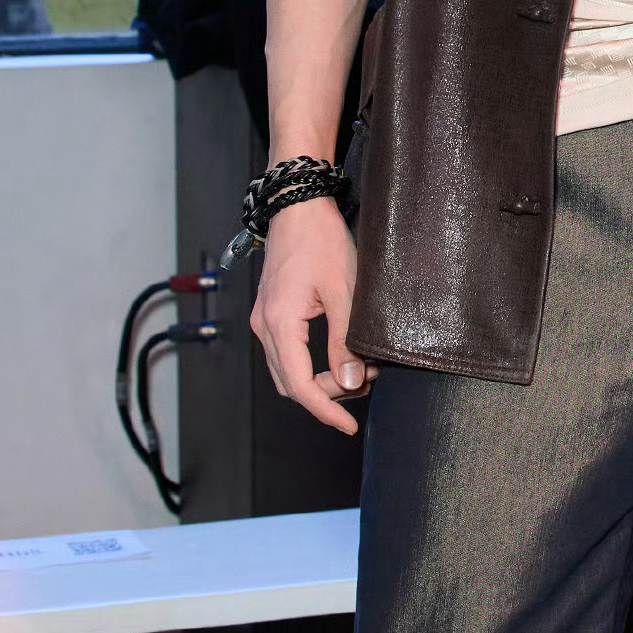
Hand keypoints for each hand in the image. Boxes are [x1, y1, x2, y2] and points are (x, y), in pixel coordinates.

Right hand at [249, 196, 378, 432]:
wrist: (298, 206)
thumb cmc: (322, 241)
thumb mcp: (344, 292)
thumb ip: (346, 341)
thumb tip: (352, 383)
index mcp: (280, 324)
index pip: (300, 385)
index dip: (325, 411)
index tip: (349, 426)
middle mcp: (264, 326)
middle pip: (291, 383)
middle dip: (328, 395)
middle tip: (368, 383)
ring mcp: (264, 320)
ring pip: (287, 370)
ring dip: (321, 379)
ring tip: (361, 368)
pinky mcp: (271, 313)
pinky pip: (286, 353)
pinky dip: (312, 363)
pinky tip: (342, 355)